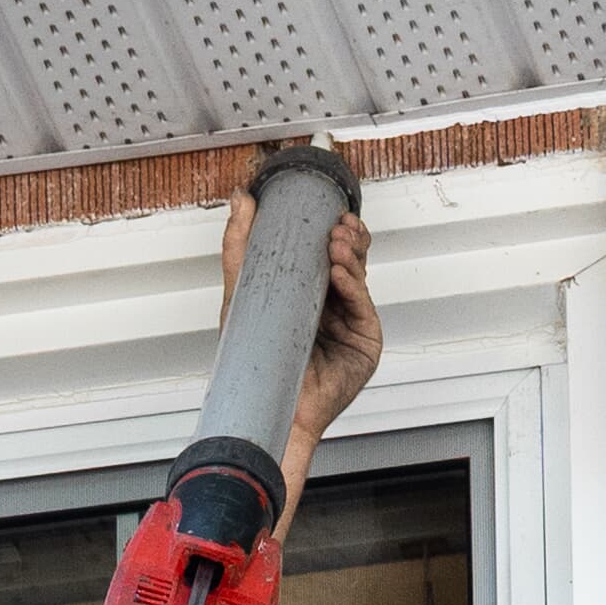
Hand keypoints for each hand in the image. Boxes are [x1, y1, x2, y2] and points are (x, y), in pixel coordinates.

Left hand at [224, 179, 382, 483]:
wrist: (266, 406)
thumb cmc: (255, 358)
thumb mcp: (242, 292)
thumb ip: (241, 245)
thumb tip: (241, 198)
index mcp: (311, 292)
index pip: (331, 252)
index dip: (336, 229)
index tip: (329, 211)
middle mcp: (334, 306)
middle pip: (353, 260)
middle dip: (349, 238)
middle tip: (336, 225)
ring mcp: (352, 324)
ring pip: (360, 278)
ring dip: (351, 256)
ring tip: (335, 243)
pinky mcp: (364, 343)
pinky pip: (362, 308)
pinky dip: (352, 287)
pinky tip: (338, 273)